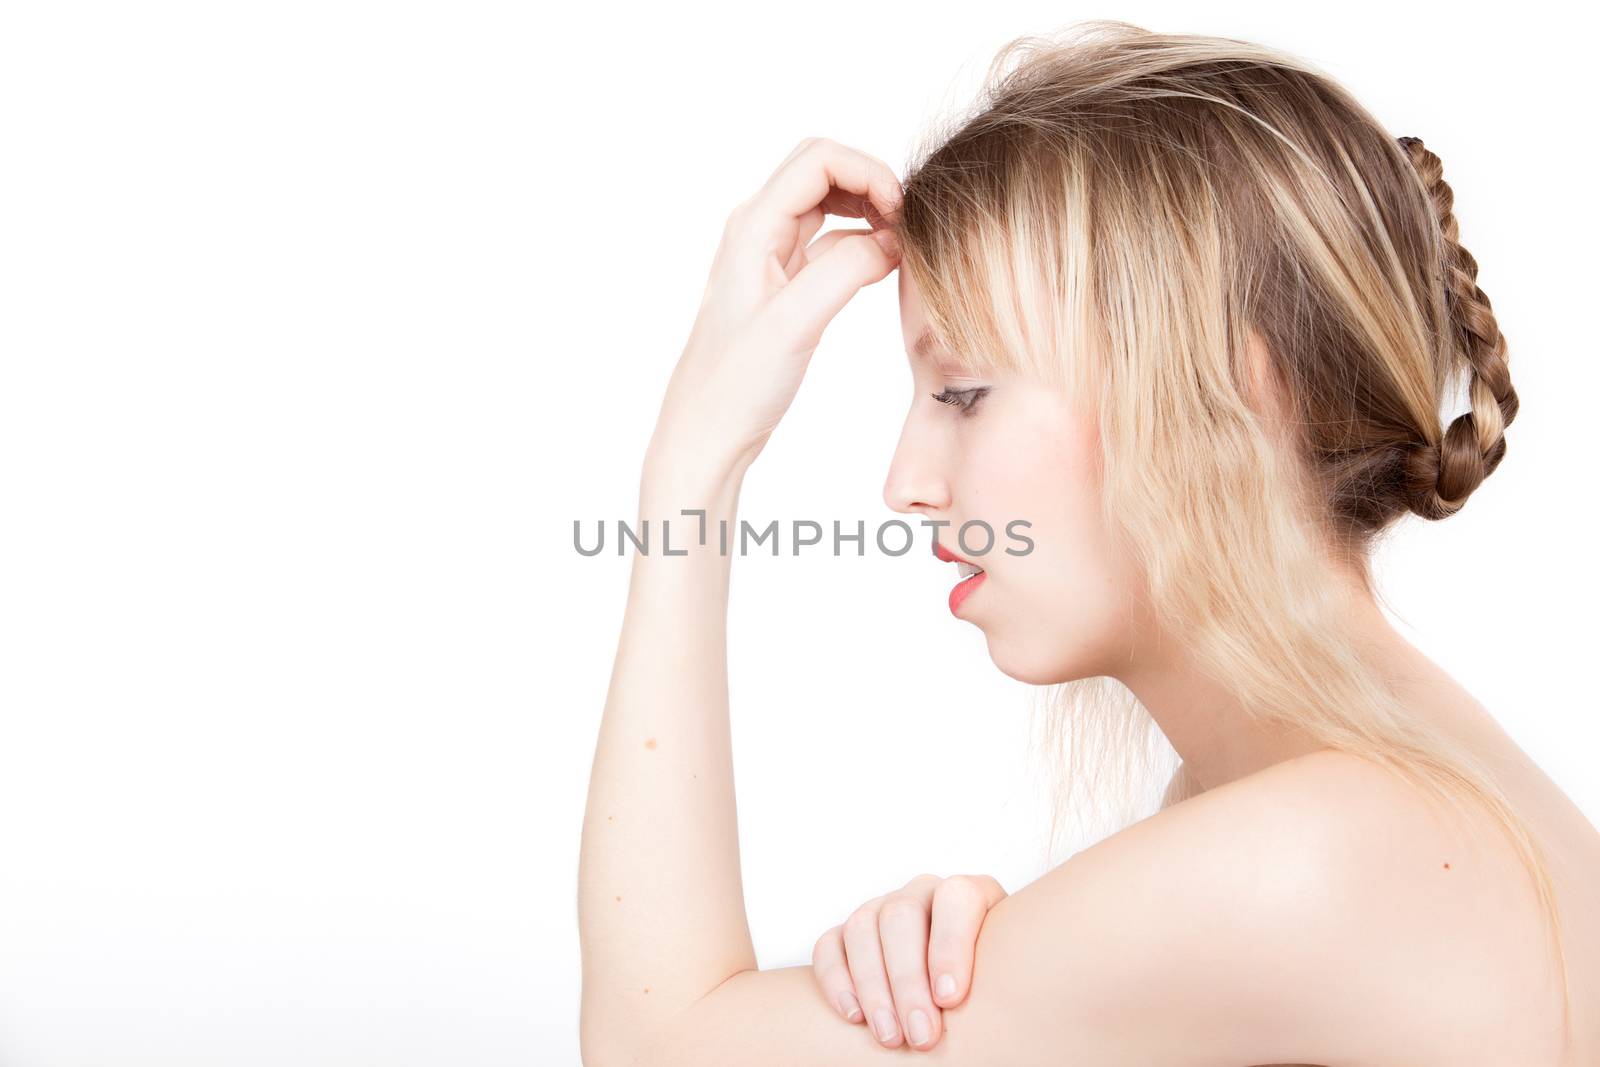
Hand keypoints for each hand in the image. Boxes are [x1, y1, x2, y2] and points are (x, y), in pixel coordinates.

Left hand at [646, 137, 902, 484]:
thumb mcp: (795, 323)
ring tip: (902, 246)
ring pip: (830, 207)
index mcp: (753, 226)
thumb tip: (894, 240)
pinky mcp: (786, 286)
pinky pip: (831, 246)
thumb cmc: (736, 383)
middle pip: (824, 171)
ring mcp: (772, 257)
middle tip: (907, 225)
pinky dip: (862, 246)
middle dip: (871, 184)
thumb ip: (845, 271)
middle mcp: (759, 231)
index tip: (901, 213)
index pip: (819, 159)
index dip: (869, 172)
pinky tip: (886, 267)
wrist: (708, 430)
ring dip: (869, 213)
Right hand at [811, 873, 1008, 1050]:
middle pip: (901, 916)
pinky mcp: (848, 933)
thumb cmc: (994, 983)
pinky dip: (836, 979)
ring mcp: (881, 908)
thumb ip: (1011, 981)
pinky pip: (830, 944)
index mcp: (969, 894)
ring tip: (890, 1037)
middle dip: (908, 980)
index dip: (951, 945)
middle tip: (921, 1036)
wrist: (965, 984)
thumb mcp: (1010, 973)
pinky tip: (854, 1016)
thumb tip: (1029, 1020)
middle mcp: (922, 893)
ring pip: (862, 927)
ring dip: (872, 986)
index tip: (952, 998)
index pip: (956, 898)